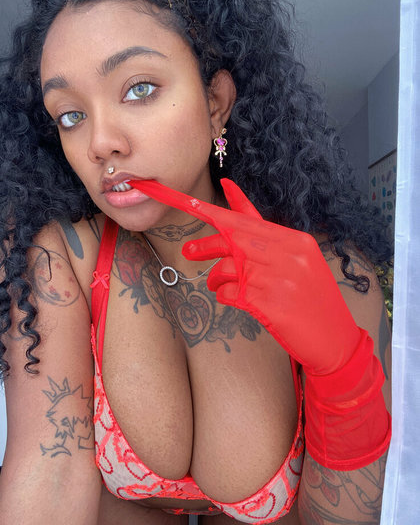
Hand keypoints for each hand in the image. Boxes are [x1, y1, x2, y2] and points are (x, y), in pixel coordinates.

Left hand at [130, 178, 360, 373]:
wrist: (335, 340)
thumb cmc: (316, 303)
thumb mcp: (303, 266)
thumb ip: (274, 248)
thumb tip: (239, 234)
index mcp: (295, 242)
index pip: (256, 218)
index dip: (233, 203)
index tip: (221, 185)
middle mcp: (284, 255)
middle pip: (233, 239)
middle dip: (207, 245)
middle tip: (189, 251)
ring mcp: (274, 278)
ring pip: (226, 266)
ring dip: (217, 277)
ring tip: (220, 286)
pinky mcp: (264, 302)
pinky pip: (229, 292)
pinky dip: (224, 296)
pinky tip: (231, 299)